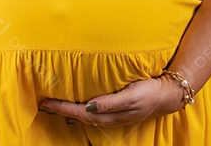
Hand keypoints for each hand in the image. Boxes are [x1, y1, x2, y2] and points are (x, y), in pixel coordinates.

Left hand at [38, 77, 184, 128]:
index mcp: (109, 115)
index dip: (61, 108)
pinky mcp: (115, 111)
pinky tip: (76, 106)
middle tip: (43, 104)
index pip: (79, 113)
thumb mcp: (131, 96)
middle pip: (78, 117)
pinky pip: (92, 113)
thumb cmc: (149, 92)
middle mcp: (107, 118)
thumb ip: (110, 103)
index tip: (46, 102)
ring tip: (54, 105)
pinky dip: (80, 110)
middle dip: (60, 111)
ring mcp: (111, 116)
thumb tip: (88, 107)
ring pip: (83, 116)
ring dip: (68, 111)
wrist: (167, 95)